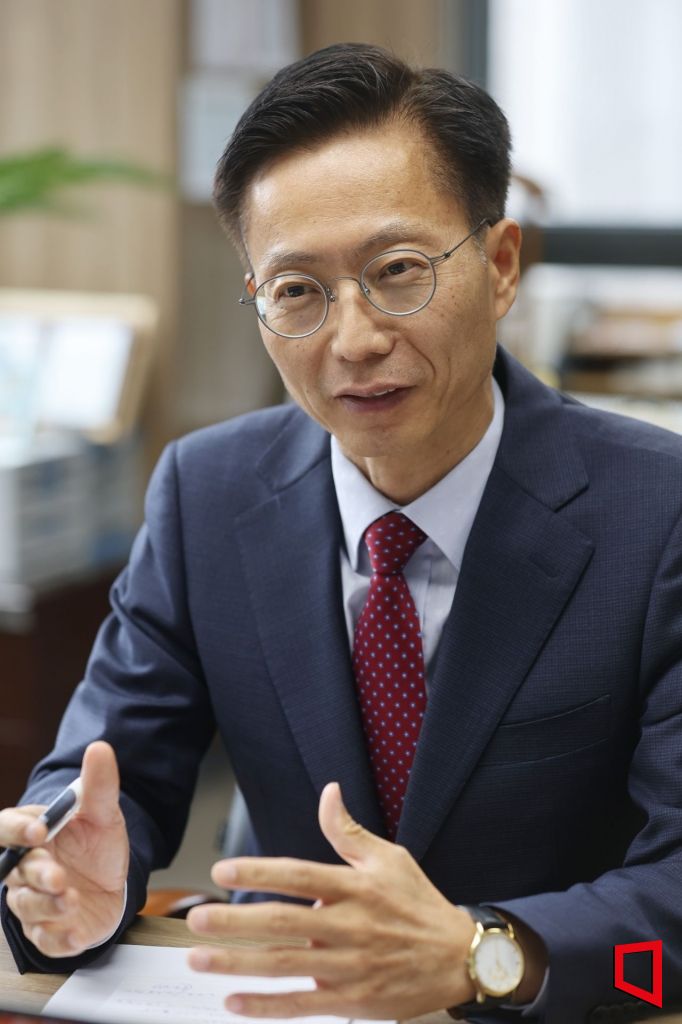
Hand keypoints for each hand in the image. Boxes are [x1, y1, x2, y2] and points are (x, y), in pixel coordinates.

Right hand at [1, 741, 128, 957]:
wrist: (113, 882)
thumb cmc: (96, 845)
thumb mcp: (103, 812)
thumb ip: (99, 784)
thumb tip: (100, 748)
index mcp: (30, 835)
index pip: (6, 829)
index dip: (17, 830)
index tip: (38, 829)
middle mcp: (24, 870)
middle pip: (16, 872)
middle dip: (37, 874)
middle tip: (58, 874)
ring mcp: (34, 902)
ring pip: (27, 907)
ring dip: (47, 905)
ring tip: (71, 899)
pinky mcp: (50, 931)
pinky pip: (46, 940)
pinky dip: (59, 940)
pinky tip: (76, 934)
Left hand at [186, 782, 477, 1018]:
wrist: (459, 958)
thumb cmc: (418, 904)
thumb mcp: (389, 858)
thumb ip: (348, 830)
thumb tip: (328, 791)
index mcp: (356, 887)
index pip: (299, 875)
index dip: (259, 871)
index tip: (222, 870)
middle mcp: (349, 926)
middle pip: (283, 922)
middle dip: (235, 922)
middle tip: (195, 919)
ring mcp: (349, 967)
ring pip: (285, 965)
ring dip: (238, 963)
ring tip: (200, 958)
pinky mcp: (352, 1000)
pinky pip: (302, 1005)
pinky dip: (266, 1007)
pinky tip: (233, 1001)